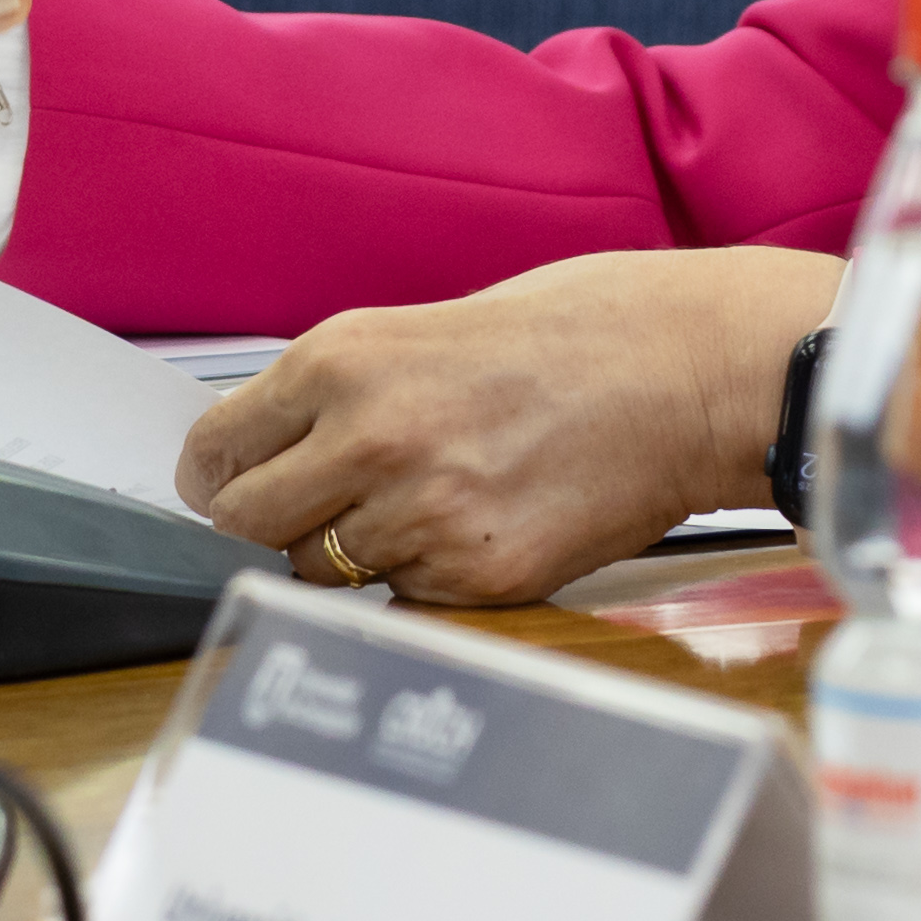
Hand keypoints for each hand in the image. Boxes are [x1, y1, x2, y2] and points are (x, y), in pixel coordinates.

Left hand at [180, 248, 842, 605]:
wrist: (706, 371)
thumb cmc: (597, 327)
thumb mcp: (443, 323)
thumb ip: (355, 386)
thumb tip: (288, 444)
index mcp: (345, 360)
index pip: (214, 453)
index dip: (227, 472)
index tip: (242, 480)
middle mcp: (368, 438)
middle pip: (248, 524)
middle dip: (282, 517)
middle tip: (334, 501)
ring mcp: (422, 516)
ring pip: (325, 570)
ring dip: (359, 549)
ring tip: (435, 499)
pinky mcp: (478, 577)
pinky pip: (407, 596)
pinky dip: (431, 573)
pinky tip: (488, 520)